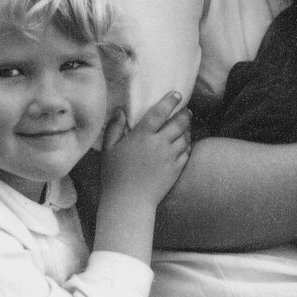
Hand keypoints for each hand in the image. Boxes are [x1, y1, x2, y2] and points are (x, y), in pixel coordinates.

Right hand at [100, 92, 191, 208]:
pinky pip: (187, 152)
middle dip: (185, 114)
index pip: (160, 112)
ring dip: (187, 129)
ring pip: (186, 137)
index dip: (170, 101)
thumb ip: (115, 128)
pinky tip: (184, 143)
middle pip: (179, 123)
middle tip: (186, 111)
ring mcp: (170, 157)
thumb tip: (120, 111)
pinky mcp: (177, 169)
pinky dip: (188, 144)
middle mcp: (159, 144)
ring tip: (186, 126)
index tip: (176, 95)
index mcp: (142, 136)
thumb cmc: (115, 176)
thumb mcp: (109, 150)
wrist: (129, 202)